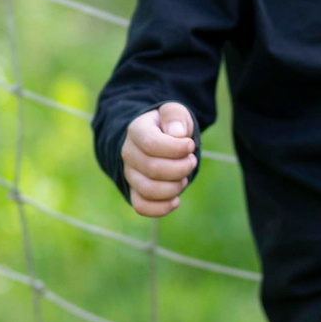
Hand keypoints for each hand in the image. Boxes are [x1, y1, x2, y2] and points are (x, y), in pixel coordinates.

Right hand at [122, 102, 197, 216]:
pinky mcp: (135, 192)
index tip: (190, 145)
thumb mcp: (174, 112)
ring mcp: (130, 175)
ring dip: (174, 187)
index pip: (151, 144)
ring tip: (185, 177)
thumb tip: (177, 134)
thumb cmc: (169, 127)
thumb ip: (174, 116)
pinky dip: (162, 208)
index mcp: (137, 131)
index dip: (176, 149)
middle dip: (180, 168)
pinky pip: (141, 207)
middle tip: (191, 161)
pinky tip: (176, 200)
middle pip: (152, 169)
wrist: (159, 140)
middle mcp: (129, 154)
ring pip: (148, 190)